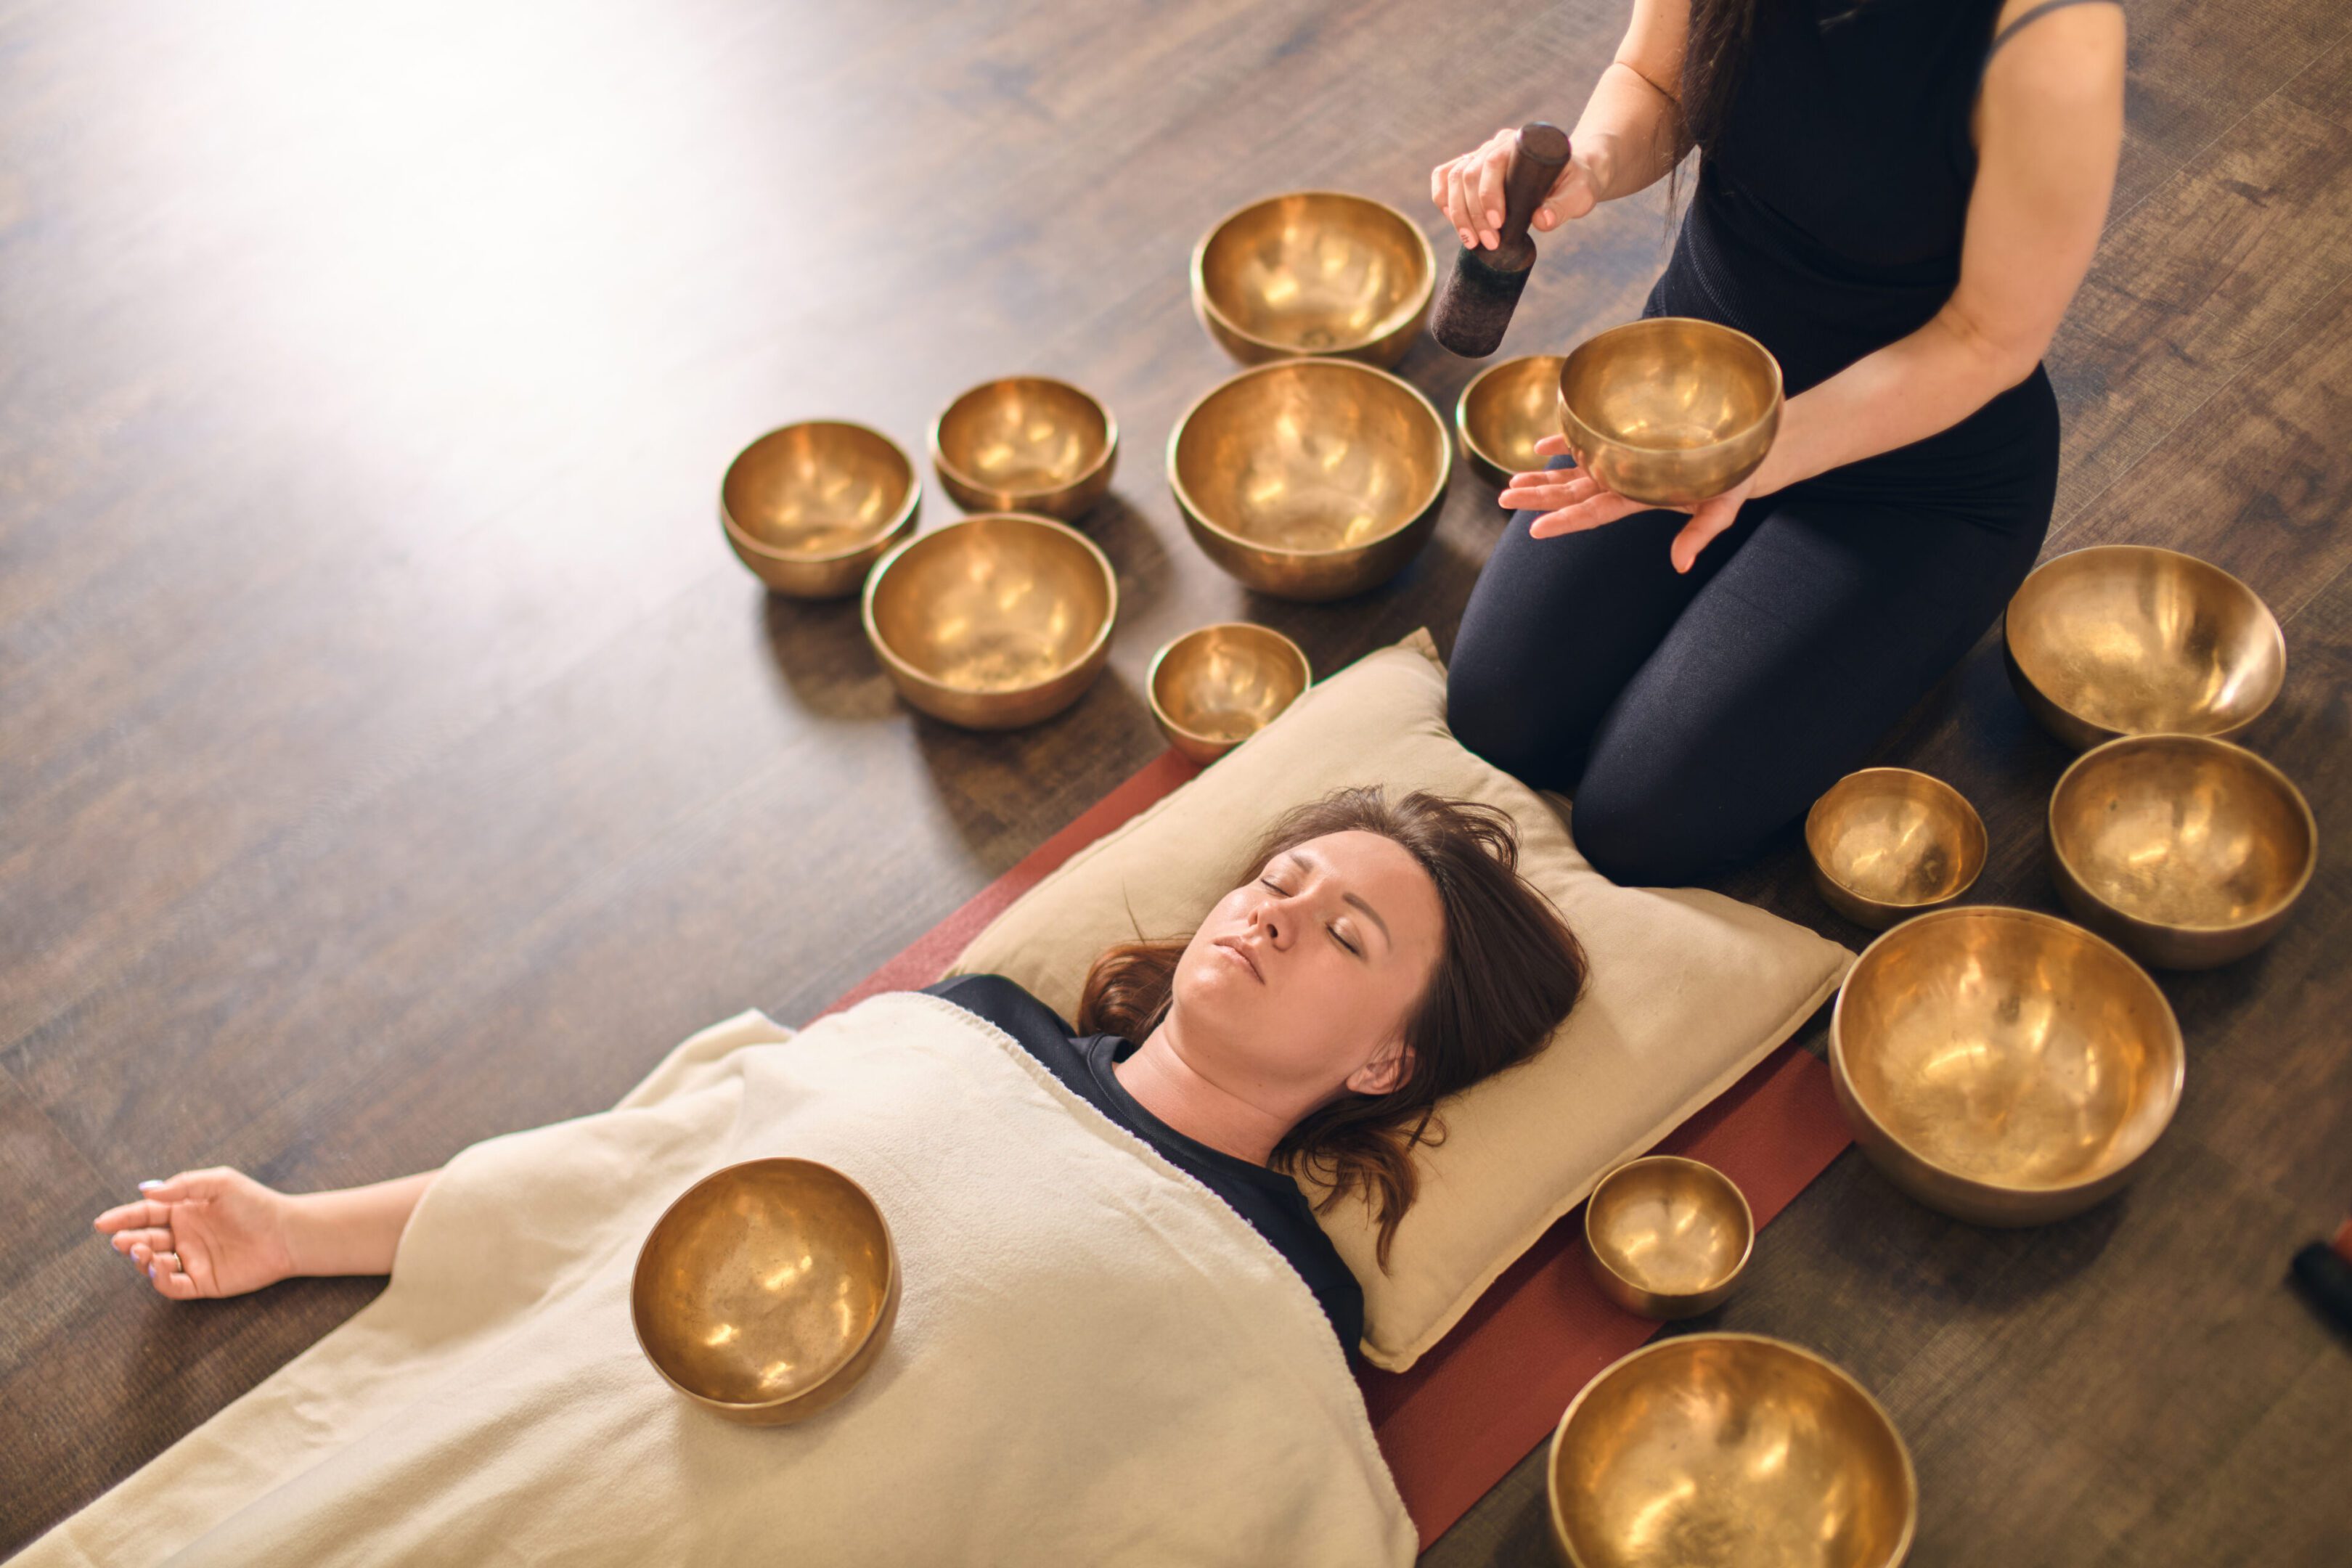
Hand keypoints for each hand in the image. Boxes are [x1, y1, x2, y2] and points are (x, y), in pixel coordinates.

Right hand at [93, 1167, 296, 1299]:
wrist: (287, 1232)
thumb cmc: (256, 1203)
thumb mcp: (219, 1183)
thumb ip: (183, 1186)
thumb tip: (145, 1190)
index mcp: (185, 1210)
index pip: (146, 1214)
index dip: (122, 1218)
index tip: (102, 1223)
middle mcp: (185, 1236)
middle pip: (144, 1239)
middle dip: (127, 1240)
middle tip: (120, 1240)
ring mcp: (192, 1259)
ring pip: (153, 1264)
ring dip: (140, 1259)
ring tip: (140, 1250)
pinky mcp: (203, 1282)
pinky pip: (173, 1286)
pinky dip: (161, 1280)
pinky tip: (160, 1266)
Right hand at [1431, 128, 1597, 250]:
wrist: (1570, 176)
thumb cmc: (1576, 183)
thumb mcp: (1580, 194)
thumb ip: (1564, 206)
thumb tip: (1542, 220)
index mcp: (1520, 143)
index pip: (1492, 162)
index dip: (1488, 194)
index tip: (1498, 224)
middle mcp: (1496, 145)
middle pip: (1468, 174)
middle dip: (1473, 213)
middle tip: (1488, 243)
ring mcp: (1481, 155)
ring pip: (1453, 178)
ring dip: (1457, 214)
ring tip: (1471, 242)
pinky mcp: (1472, 169)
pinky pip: (1444, 177)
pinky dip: (1443, 200)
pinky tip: (1454, 222)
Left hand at [1498, 434, 1756, 574]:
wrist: (1748, 450)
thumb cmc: (1736, 481)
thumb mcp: (1722, 509)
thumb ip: (1700, 535)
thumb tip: (1680, 566)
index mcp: (1640, 499)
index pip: (1595, 514)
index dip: (1565, 521)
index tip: (1534, 529)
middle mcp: (1626, 482)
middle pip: (1574, 494)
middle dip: (1539, 496)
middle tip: (1503, 498)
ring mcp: (1625, 462)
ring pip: (1575, 473)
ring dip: (1544, 477)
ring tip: (1511, 480)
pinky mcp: (1629, 440)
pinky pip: (1591, 443)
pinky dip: (1566, 443)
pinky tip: (1542, 446)